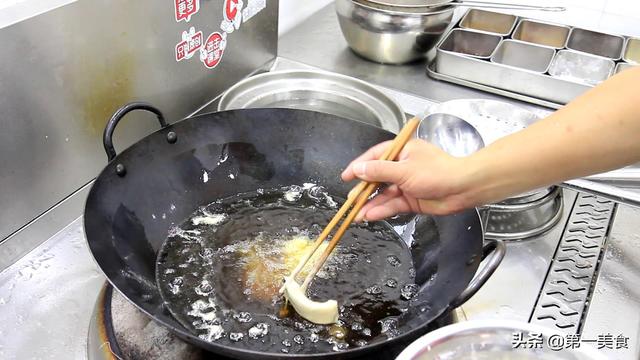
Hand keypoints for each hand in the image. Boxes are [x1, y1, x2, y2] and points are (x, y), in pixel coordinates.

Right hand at [341, 139, 472, 219]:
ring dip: (371, 204)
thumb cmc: (438, 172)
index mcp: (402, 152)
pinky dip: (382, 210)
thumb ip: (379, 170)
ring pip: (384, 194)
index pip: (375, 157)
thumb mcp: (404, 170)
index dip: (359, 166)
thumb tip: (359, 168)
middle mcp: (403, 167)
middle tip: (351, 200)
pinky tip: (370, 215)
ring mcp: (407, 184)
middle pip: (378, 178)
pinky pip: (393, 204)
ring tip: (357, 214)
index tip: (346, 176)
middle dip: (364, 190)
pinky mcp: (412, 200)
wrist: (463, 189)